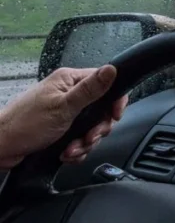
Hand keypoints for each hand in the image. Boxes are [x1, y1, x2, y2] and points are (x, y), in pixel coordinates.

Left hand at [0, 64, 127, 167]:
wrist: (0, 148)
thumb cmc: (25, 124)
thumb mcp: (63, 107)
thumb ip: (90, 90)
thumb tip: (112, 70)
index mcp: (69, 81)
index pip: (105, 83)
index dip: (114, 101)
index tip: (114, 116)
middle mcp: (68, 94)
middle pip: (101, 110)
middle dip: (97, 129)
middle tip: (88, 137)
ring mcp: (65, 112)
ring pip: (91, 128)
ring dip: (85, 143)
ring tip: (71, 149)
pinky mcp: (61, 129)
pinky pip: (80, 139)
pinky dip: (76, 149)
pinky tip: (66, 153)